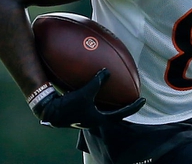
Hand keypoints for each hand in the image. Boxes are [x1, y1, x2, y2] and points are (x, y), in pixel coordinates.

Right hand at [30, 68, 145, 128]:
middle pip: (113, 113)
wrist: (49, 111)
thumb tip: (107, 71)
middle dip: (122, 105)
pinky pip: (93, 103)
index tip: (142, 100)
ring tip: (116, 92)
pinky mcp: (79, 111)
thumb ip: (97, 82)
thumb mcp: (85, 93)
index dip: (133, 107)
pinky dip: (98, 96)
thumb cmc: (68, 106)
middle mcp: (94, 119)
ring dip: (110, 101)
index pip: (121, 114)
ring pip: (103, 108)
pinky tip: (96, 87)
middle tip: (131, 97)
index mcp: (99, 119)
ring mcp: (87, 116)